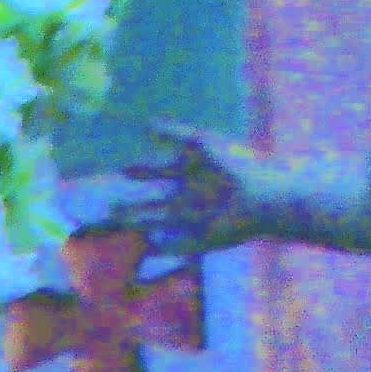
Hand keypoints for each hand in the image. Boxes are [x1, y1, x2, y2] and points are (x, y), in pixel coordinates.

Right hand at [124, 126, 263, 258]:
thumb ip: (174, 134)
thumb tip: (145, 123)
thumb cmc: (234, 165)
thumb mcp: (202, 144)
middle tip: (110, 207)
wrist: (260, 195)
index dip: (141, 170)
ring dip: (139, 223)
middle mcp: (188, 197)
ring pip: (159, 222)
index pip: (158, 171)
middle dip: (132, 204)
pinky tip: (147, 247)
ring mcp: (193, 219)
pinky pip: (178, 245)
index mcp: (189, 174)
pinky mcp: (201, 238)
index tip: (123, 170)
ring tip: (120, 223)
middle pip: (153, 201)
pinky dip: (163, 247)